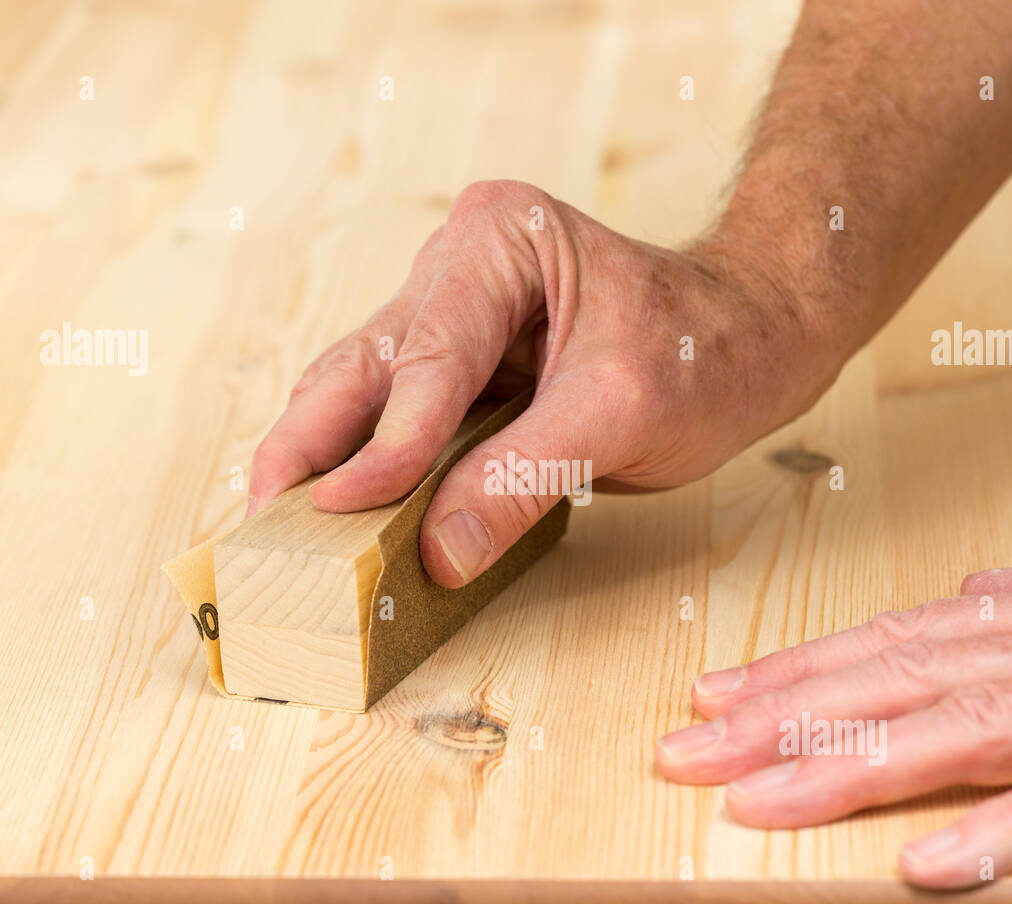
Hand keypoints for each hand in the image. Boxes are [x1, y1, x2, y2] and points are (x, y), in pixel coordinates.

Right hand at [247, 180, 835, 586]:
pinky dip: (363, 468)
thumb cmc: (705, 349)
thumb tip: (438, 553)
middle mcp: (459, 268)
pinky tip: (333, 516)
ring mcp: (452, 317)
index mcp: (498, 243)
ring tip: (276, 530)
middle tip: (260, 522)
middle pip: (364, 366)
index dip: (383, 443)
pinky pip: (395, 420)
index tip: (342, 511)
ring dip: (323, 461)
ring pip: (364, 393)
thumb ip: (525, 477)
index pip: (428, 355)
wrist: (751, 336)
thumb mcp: (624, 412)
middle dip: (310, 445)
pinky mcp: (460, 370)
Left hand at [656, 544, 1011, 888]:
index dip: (790, 672)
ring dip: (846, 767)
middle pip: (884, 683)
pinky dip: (1001, 833)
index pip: (879, 644)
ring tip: (758, 803)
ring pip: (950, 731)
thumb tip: (962, 598)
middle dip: (777, 718)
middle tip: (685, 752)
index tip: (711, 697)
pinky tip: (926, 868)